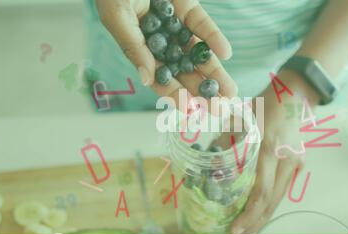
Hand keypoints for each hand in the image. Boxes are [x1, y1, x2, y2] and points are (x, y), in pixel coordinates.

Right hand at [95, 0, 236, 106]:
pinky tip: (225, 53)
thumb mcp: (117, 17)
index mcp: (140, 50)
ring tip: (230, 91)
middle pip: (184, 71)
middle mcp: (161, 43)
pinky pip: (202, 26)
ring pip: (198, 54)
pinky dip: (213, 38)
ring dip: (215, 72)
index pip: (161, 78)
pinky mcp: (188, 10)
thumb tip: (147, 79)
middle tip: (220, 109)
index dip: (175, 95)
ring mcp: (176, 27)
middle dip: (202, 91)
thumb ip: (133, 46)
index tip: (190, 110)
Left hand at [230, 70, 318, 233]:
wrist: (295, 95)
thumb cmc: (265, 104)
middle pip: (271, 202)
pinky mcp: (299, 164)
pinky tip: (259, 213)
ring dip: (262, 217)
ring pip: (278, 199)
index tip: (234, 229)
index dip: (248, 215)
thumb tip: (213, 162)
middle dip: (254, 223)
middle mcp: (286, 162)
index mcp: (271, 150)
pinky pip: (283, 190)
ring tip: (247, 231)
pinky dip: (270, 204)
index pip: (260, 192)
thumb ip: (227, 141)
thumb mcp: (242, 119)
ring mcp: (296, 164)